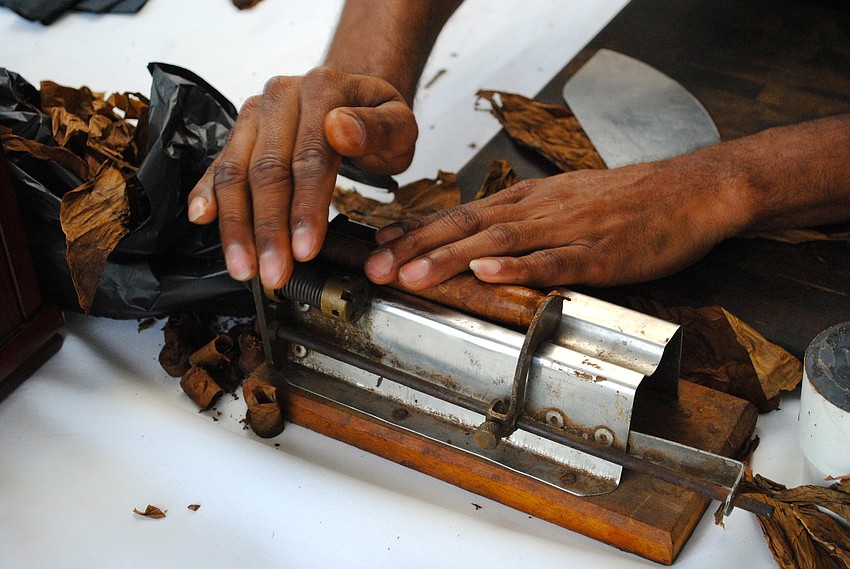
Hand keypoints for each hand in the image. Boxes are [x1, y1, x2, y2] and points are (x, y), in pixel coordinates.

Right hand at [187, 66, 417, 288]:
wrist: (355, 98)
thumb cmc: (377, 119)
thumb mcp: (399, 121)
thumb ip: (379, 128)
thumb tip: (341, 128)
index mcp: (322, 90)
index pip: (309, 158)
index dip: (305, 208)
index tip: (306, 249)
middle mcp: (280, 98)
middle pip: (267, 170)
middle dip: (269, 229)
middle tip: (274, 272)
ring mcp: (254, 115)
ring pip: (236, 172)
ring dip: (237, 225)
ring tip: (244, 267)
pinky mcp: (239, 133)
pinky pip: (219, 165)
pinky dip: (208, 193)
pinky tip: (202, 218)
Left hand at [364, 154, 745, 288]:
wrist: (686, 193)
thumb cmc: (623, 201)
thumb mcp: (561, 200)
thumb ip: (519, 221)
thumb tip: (477, 243)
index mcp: (527, 201)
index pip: (461, 215)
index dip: (417, 234)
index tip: (380, 249)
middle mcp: (538, 211)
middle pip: (467, 227)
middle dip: (417, 249)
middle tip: (377, 269)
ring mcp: (567, 231)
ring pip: (499, 243)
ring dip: (452, 259)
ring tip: (413, 275)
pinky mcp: (599, 254)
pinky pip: (554, 261)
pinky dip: (519, 268)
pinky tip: (490, 274)